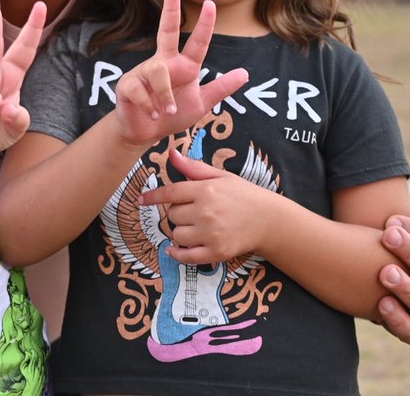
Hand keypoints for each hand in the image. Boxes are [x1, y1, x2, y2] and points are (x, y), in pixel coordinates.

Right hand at [113, 0, 247, 145]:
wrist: (146, 132)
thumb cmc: (173, 114)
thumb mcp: (202, 103)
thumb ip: (221, 88)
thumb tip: (245, 73)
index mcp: (183, 65)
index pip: (197, 42)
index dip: (205, 24)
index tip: (211, 3)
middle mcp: (163, 62)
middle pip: (166, 30)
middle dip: (169, 8)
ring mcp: (143, 71)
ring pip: (158, 71)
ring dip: (166, 95)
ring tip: (168, 111)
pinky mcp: (128, 84)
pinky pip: (141, 90)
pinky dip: (151, 106)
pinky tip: (154, 115)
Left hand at [139, 147, 269, 264]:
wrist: (268, 219)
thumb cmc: (242, 194)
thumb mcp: (220, 176)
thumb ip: (193, 167)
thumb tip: (171, 154)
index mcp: (206, 190)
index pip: (171, 193)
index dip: (153, 197)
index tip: (142, 200)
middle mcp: (206, 212)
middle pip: (173, 215)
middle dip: (176, 212)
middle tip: (190, 210)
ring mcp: (211, 234)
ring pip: (176, 235)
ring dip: (179, 231)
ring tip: (192, 226)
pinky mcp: (216, 252)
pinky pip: (186, 256)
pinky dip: (177, 254)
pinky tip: (173, 250)